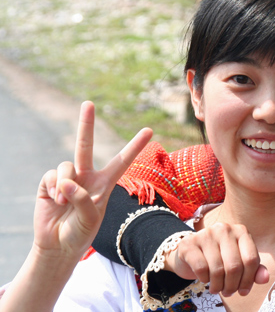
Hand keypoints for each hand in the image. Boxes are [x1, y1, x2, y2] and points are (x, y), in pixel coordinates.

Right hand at [35, 101, 152, 259]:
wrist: (58, 246)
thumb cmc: (80, 233)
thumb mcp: (91, 218)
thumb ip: (83, 199)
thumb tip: (68, 181)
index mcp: (104, 183)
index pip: (122, 161)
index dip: (135, 145)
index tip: (150, 130)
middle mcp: (86, 176)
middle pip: (86, 145)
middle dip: (86, 124)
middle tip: (88, 103)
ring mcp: (67, 178)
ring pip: (67, 164)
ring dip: (66, 184)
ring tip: (65, 202)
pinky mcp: (49, 183)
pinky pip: (52, 176)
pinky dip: (54, 188)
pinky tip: (55, 201)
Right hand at [164, 222, 268, 295]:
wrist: (190, 253)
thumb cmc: (220, 258)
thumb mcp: (240, 261)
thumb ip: (254, 270)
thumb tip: (265, 279)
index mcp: (241, 231)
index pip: (251, 259)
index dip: (249, 280)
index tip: (244, 291)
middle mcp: (224, 229)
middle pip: (235, 266)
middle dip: (232, 286)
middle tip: (228, 292)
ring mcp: (206, 234)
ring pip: (217, 270)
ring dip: (218, 286)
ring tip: (216, 288)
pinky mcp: (189, 244)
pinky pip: (201, 268)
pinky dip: (204, 279)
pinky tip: (205, 278)